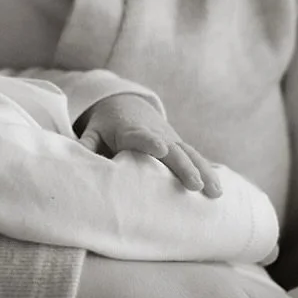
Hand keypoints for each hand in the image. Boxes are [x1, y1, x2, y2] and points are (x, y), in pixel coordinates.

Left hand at [77, 94, 221, 196]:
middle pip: (172, 150)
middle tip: (195, 184)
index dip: (149, 142)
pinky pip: (196, 159)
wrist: (127, 105)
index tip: (160, 148)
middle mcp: (156, 135)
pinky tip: (219, 191)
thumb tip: (78, 159)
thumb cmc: (106, 126)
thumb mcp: (92, 132)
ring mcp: (171, 141)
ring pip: (190, 155)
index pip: (140, 136)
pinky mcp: (180, 147)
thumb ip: (87, 145)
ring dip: (203, 173)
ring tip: (215, 192)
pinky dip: (208, 173)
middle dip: (184, 167)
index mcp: (130, 131)